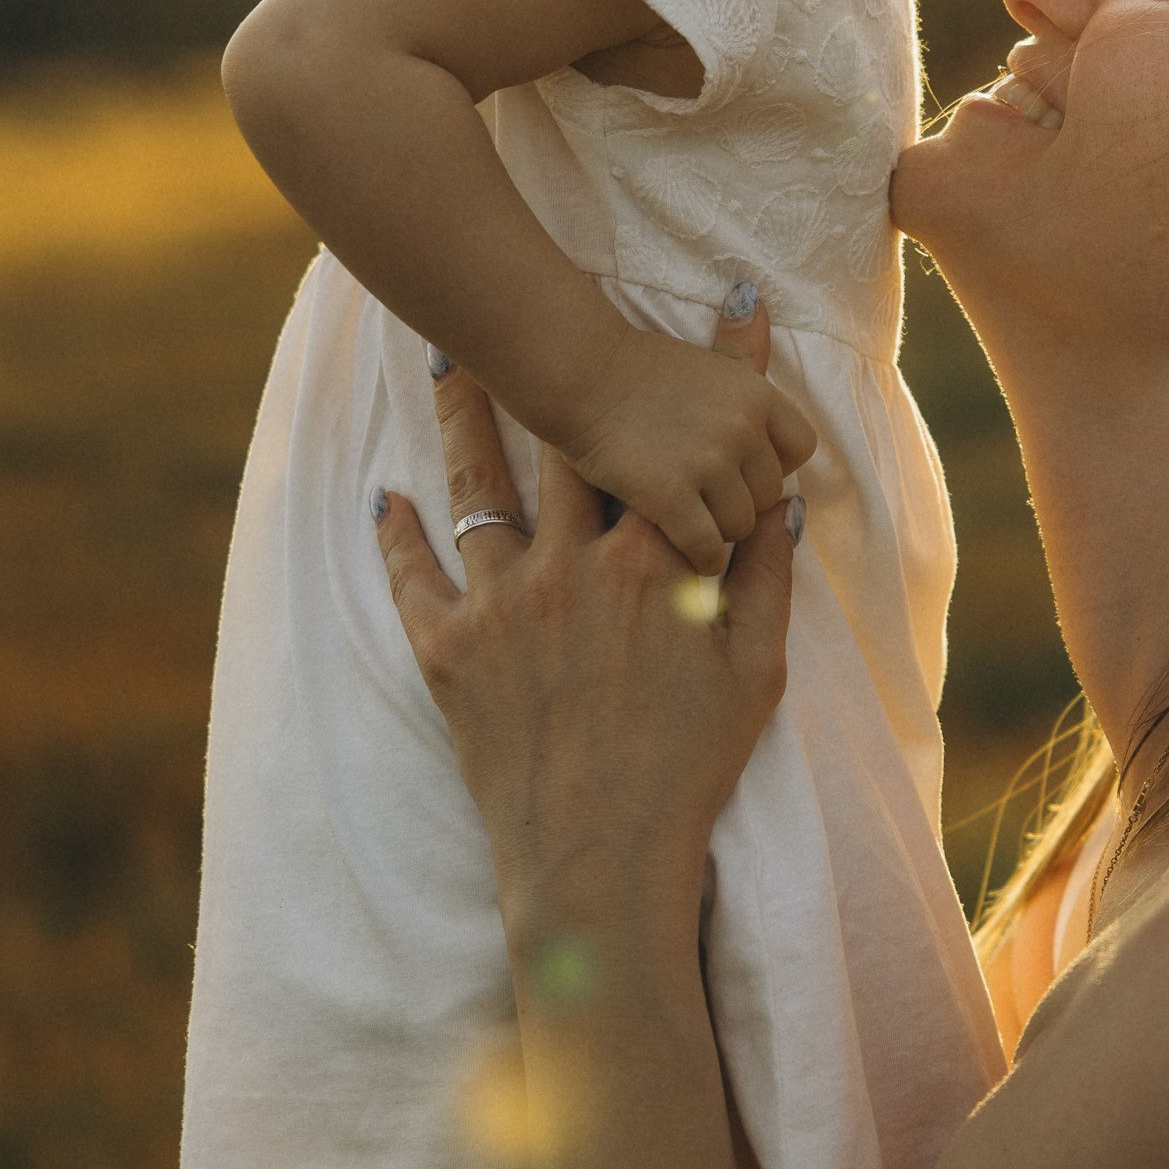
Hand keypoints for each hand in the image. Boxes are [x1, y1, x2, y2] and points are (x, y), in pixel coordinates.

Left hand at [372, 300, 798, 931]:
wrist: (597, 865)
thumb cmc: (688, 773)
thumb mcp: (753, 673)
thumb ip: (766, 579)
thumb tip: (781, 501)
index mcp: (652, 567)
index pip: (676, 446)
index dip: (710, 372)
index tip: (725, 303)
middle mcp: (570, 567)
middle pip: (563, 442)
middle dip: (558, 371)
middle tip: (539, 313)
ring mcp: (500, 605)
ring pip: (477, 486)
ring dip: (464, 420)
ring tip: (447, 363)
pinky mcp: (446, 651)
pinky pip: (413, 575)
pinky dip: (397, 533)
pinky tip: (387, 495)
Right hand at [561, 305, 816, 577]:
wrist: (579, 377)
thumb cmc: (637, 370)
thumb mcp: (705, 357)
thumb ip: (742, 346)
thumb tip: (755, 301)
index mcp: (756, 395)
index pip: (800, 450)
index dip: (772, 463)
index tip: (739, 466)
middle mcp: (741, 428)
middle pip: (769, 494)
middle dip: (741, 500)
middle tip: (705, 496)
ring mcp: (707, 463)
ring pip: (741, 526)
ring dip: (719, 530)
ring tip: (691, 518)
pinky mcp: (670, 497)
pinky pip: (709, 549)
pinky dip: (702, 558)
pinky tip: (684, 549)